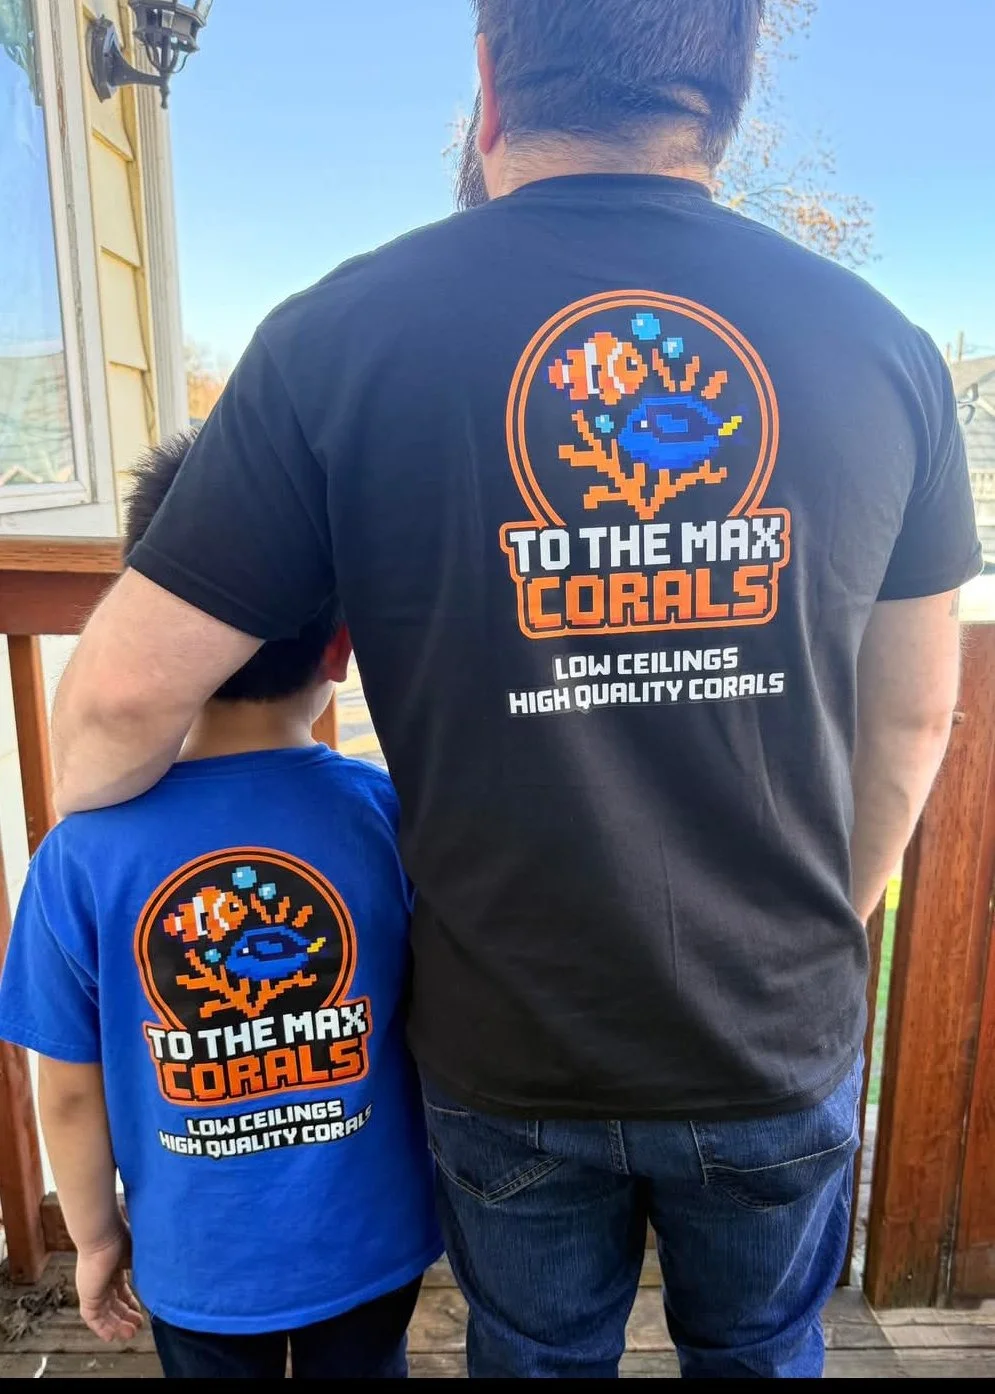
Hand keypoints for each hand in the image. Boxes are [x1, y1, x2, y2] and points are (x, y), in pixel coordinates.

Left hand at [75, 1226, 142, 1341]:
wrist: (103, 1233)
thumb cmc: (123, 1235)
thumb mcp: (140, 1254)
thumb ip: (147, 1267)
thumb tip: (163, 1275)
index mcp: (116, 1266)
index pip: (122, 1290)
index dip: (131, 1302)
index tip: (142, 1311)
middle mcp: (104, 1278)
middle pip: (114, 1303)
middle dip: (126, 1316)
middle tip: (138, 1326)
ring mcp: (95, 1287)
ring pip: (105, 1312)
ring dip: (117, 1324)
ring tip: (131, 1334)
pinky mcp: (88, 1295)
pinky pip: (92, 1317)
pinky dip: (101, 1328)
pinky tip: (111, 1336)